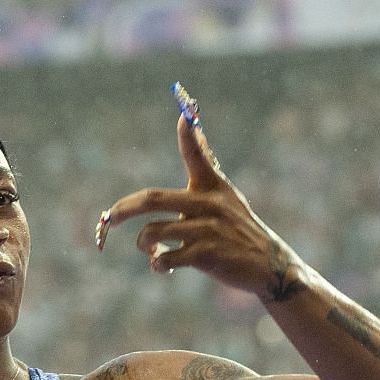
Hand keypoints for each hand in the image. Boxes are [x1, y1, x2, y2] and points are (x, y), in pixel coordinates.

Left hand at [97, 114, 309, 302]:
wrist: (270, 266)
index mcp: (211, 186)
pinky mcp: (206, 255)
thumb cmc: (239, 229)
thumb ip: (205, 165)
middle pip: (152, 199)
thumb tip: (192, 122)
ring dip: (143, 244)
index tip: (184, 113)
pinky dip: (158, 264)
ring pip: (153, 232)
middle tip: (109, 219)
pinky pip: (166, 258)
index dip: (188, 135)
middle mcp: (208, 204)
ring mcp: (207, 229)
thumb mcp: (226, 195)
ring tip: (151, 250)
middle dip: (124, 209)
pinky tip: (164, 265)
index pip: (197, 155)